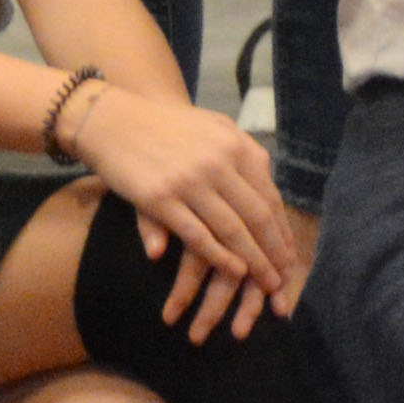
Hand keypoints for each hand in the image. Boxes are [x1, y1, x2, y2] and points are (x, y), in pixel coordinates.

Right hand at [74, 84, 305, 331]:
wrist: (113, 119)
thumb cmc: (168, 128)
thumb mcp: (212, 130)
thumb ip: (242, 159)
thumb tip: (265, 194)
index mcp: (235, 144)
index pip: (269, 196)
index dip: (282, 230)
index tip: (290, 255)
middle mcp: (218, 162)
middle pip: (257, 216)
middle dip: (275, 251)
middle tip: (284, 278)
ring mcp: (190, 181)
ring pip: (233, 229)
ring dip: (255, 261)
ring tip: (267, 283)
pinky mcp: (161, 198)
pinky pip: (199, 235)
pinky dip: (221, 257)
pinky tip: (235, 272)